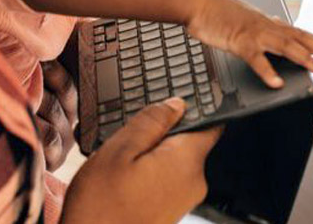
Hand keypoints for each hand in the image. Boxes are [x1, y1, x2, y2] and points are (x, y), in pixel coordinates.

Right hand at [62, 98, 221, 223]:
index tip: (176, 100)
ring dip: (150, 155)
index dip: (195, 107)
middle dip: (162, 134)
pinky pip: (165, 181)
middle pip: (189, 141)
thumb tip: (176, 104)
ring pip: (174, 161)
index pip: (211, 122)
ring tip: (119, 163)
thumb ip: (151, 121)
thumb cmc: (101, 208)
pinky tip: (122, 180)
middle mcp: (194, 182)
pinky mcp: (170, 213)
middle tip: (128, 136)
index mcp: (187, 161)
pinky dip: (147, 174)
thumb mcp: (119, 151)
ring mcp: (184, 200)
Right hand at [186, 0, 312, 87]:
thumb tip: (275, 25)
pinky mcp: (239, 42)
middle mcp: (266, 26)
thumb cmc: (217, 10)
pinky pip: (257, 59)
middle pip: (300, 38)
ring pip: (286, 46)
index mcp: (267, 22)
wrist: (198, 1)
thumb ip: (262, 24)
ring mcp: (254, 34)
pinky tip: (277, 82)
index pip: (298, 31)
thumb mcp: (246, 16)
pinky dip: (268, 71)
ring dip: (305, 58)